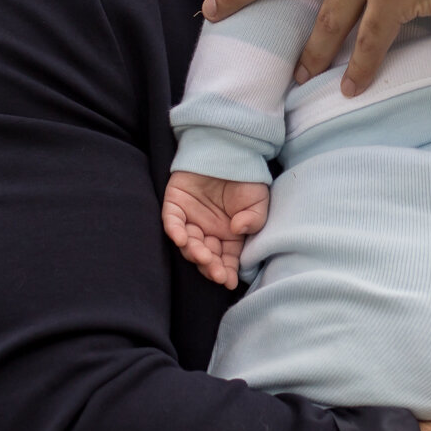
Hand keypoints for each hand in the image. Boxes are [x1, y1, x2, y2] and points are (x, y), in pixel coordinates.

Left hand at [161, 170, 268, 288]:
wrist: (228, 149)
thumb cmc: (246, 177)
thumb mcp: (259, 199)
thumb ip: (254, 219)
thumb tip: (239, 230)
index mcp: (229, 235)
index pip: (226, 259)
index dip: (226, 271)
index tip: (228, 281)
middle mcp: (208, 231)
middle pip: (206, 255)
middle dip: (210, 266)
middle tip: (216, 271)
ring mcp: (190, 219)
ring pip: (188, 243)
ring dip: (195, 253)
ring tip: (203, 256)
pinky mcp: (174, 205)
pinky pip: (171, 221)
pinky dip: (174, 231)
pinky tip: (183, 238)